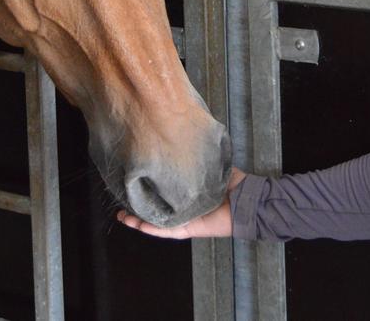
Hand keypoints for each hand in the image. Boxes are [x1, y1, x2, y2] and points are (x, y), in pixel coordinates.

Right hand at [117, 167, 244, 238]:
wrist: (248, 201)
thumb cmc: (234, 184)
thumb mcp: (211, 166)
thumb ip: (197, 159)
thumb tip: (184, 139)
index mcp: (188, 194)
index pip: (164, 192)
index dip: (148, 190)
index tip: (133, 182)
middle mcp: (184, 208)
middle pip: (156, 209)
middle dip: (137, 207)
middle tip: (121, 204)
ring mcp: (186, 219)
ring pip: (157, 222)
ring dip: (139, 220)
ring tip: (122, 217)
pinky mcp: (191, 229)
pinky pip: (168, 230)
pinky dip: (154, 228)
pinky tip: (139, 225)